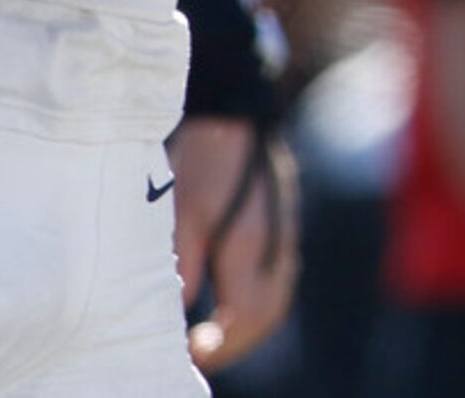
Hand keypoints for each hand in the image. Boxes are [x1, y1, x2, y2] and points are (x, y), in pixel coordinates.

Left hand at [169, 115, 298, 373]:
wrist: (236, 111)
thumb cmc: (202, 160)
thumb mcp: (180, 213)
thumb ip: (183, 267)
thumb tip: (179, 311)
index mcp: (249, 247)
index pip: (244, 318)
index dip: (220, 345)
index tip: (192, 353)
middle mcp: (275, 247)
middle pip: (266, 316)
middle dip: (236, 343)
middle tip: (202, 354)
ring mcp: (284, 236)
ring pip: (276, 301)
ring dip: (250, 326)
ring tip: (216, 335)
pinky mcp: (283, 225)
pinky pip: (279, 280)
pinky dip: (259, 304)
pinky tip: (233, 302)